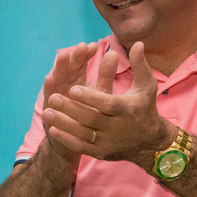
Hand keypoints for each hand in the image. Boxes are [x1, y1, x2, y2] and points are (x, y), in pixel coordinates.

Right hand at [40, 44, 95, 164]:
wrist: (78, 140)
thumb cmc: (91, 116)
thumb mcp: (101, 95)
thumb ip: (105, 75)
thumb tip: (114, 53)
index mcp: (78, 81)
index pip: (81, 64)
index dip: (86, 55)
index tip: (94, 45)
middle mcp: (65, 86)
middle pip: (68, 69)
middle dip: (73, 57)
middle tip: (81, 46)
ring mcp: (56, 96)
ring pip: (57, 79)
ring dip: (59, 67)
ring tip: (63, 55)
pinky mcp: (50, 108)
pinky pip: (49, 96)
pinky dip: (49, 87)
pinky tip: (49, 77)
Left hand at [43, 41, 172, 165]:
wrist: (149, 143)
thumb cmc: (145, 108)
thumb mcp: (146, 86)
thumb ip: (139, 65)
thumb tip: (138, 43)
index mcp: (126, 109)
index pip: (106, 103)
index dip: (89, 97)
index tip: (72, 88)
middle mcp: (117, 127)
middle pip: (90, 119)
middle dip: (71, 109)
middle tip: (53, 98)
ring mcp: (108, 142)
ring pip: (83, 133)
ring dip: (64, 124)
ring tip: (46, 112)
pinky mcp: (101, 153)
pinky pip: (81, 147)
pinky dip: (66, 139)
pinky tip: (53, 129)